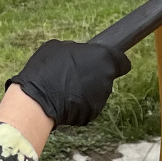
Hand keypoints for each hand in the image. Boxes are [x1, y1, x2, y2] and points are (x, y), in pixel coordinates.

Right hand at [6, 40, 129, 128]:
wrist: (38, 100)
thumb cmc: (47, 68)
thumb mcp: (58, 46)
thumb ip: (75, 49)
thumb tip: (77, 52)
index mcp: (104, 58)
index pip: (123, 61)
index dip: (114, 61)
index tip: (103, 62)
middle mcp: (108, 79)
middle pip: (107, 76)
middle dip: (95, 75)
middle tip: (75, 74)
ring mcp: (101, 98)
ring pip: (97, 91)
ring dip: (86, 89)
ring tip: (65, 87)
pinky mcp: (93, 114)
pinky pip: (88, 105)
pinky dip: (80, 104)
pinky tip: (64, 100)